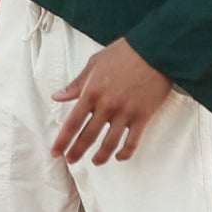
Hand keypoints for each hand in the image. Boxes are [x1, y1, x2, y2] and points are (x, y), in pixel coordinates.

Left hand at [50, 38, 173, 165]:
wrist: (155, 50)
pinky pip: (132, 142)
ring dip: (100, 156)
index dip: (62, 140)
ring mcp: (125, 113)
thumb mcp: (95, 63)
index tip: (55, 152)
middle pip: (88, 136)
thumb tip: (57, 96)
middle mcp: (107, 106)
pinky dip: (125, 153)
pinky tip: (119, 156)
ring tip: (95, 162)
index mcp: (92, 92)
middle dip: (77, 152)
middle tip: (71, 160)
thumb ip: (77, 83)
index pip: (72, 123)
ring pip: (109, 144)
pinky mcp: (143, 116)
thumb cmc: (125, 52)